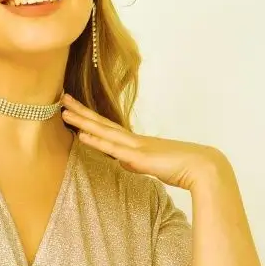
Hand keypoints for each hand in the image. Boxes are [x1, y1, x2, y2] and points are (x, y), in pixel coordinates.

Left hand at [60, 93, 224, 190]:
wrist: (203, 167)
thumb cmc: (182, 167)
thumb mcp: (153, 165)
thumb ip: (136, 162)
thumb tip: (124, 162)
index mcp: (136, 142)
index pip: (108, 127)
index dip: (90, 118)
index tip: (74, 108)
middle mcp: (133, 140)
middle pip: (102, 123)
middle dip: (81, 111)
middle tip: (61, 98)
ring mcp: (135, 147)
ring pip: (104, 131)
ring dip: (83, 121)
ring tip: (64, 111)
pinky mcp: (139, 157)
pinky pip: (114, 149)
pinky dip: (97, 142)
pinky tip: (82, 135)